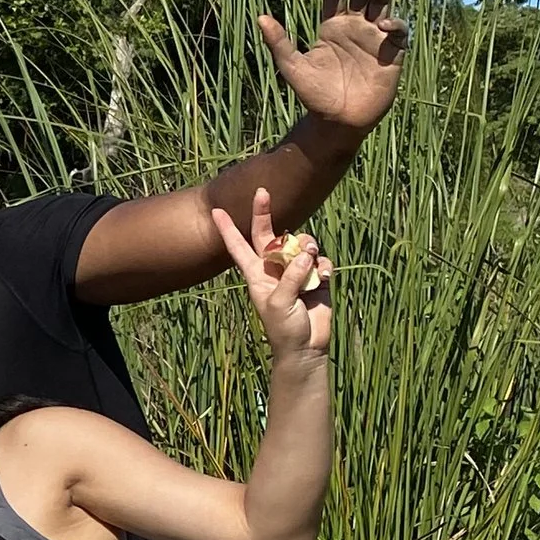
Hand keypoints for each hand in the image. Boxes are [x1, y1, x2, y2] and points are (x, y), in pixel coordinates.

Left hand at [211, 186, 332, 361]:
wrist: (306, 346)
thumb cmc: (283, 327)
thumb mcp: (278, 302)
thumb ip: (290, 275)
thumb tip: (307, 251)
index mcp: (256, 274)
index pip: (238, 247)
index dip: (228, 229)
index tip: (216, 209)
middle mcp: (274, 268)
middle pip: (269, 234)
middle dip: (264, 213)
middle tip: (262, 192)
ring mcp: (296, 270)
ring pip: (302, 244)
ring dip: (307, 248)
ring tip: (310, 262)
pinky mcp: (316, 276)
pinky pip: (321, 260)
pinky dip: (322, 267)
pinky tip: (322, 280)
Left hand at [254, 0, 406, 135]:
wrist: (335, 122)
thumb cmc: (313, 94)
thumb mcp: (292, 66)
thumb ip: (278, 43)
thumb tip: (260, 17)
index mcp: (332, 27)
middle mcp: (356, 28)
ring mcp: (375, 39)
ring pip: (383, 5)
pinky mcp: (392, 54)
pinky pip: (398, 34)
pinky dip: (395, 24)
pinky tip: (383, 23)